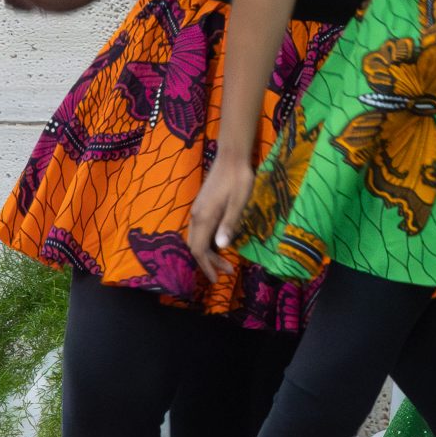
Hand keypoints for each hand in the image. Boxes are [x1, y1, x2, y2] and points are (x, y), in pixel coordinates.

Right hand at [187, 161, 254, 283]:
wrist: (231, 157)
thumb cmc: (239, 179)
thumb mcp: (239, 202)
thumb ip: (230, 224)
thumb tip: (222, 246)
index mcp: (204, 217)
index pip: (199, 249)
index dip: (206, 266)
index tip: (216, 280)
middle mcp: (197, 215)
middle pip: (196, 246)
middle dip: (208, 263)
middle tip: (227, 272)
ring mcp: (198, 210)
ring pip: (196, 238)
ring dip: (209, 253)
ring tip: (225, 263)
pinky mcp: (202, 205)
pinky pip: (199, 230)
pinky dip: (207, 242)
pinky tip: (220, 243)